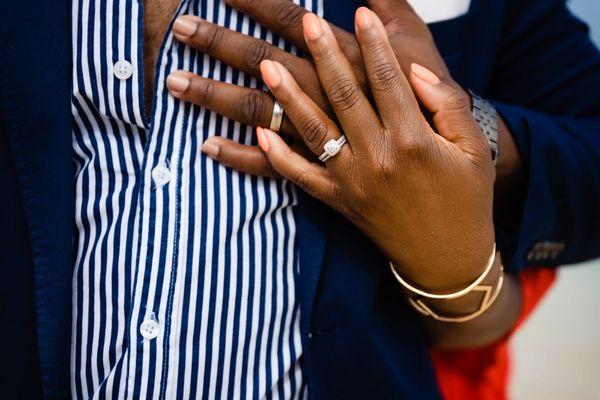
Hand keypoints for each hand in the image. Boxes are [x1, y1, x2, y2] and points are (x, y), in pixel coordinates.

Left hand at [254, 8, 495, 291]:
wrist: (448, 258)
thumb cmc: (467, 198)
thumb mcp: (474, 149)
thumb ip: (447, 105)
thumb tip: (415, 72)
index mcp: (415, 140)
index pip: (389, 79)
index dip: (374, 43)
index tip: (360, 12)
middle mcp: (379, 158)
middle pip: (344, 96)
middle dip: (323, 54)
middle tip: (306, 21)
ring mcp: (352, 182)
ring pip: (314, 131)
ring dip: (288, 97)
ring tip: (266, 66)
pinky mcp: (337, 202)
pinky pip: (301, 178)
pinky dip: (278, 157)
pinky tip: (258, 134)